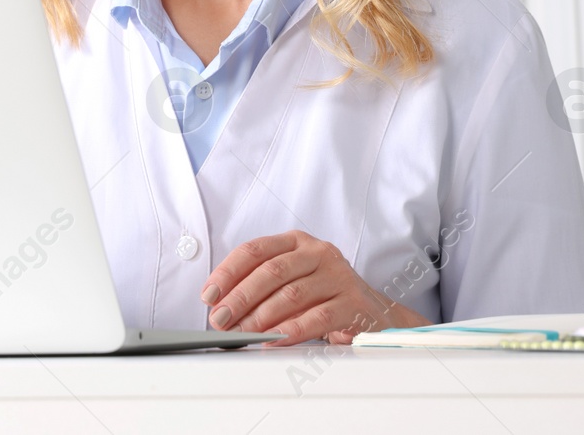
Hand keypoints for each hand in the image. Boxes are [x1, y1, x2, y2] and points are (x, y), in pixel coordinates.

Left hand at [200, 230, 427, 344]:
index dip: (228, 273)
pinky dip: (291, 331)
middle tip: (220, 319)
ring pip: (291, 294)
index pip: (254, 250)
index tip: (209, 295)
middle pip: (271, 272)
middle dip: (240, 298)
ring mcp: (337, 275)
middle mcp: (317, 253)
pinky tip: (273, 340)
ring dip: (261, 317)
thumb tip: (220, 305)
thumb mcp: (292, 280)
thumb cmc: (323, 295)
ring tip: (242, 333)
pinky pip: (317, 318)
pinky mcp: (353, 302)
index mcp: (296, 242)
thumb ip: (260, 286)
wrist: (374, 311)